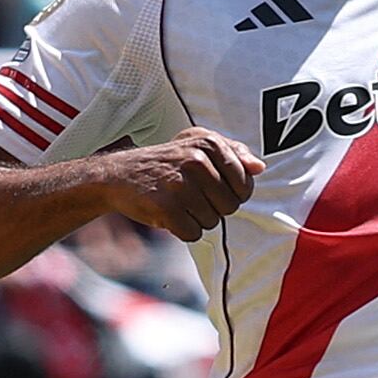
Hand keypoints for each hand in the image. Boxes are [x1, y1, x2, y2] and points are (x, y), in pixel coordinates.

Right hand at [88, 129, 264, 242]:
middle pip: (230, 207)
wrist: (119, 174)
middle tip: (191, 198)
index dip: (231, 194)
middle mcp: (196, 161)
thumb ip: (233, 153)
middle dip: (214, 209)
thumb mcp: (198, 146)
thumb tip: (259, 168)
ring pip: (212, 222)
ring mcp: (180, 185)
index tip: (211, 189)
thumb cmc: (166, 163)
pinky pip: (193, 233)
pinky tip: (168, 215)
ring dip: (196, 220)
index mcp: (209, 144)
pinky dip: (182, 231)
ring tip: (177, 204)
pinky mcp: (165, 207)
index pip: (244, 185)